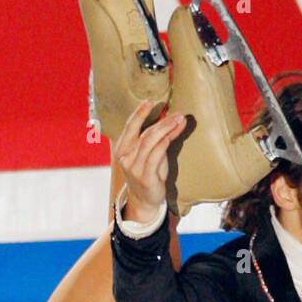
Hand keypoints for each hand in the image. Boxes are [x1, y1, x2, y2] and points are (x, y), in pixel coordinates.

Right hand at [113, 100, 187, 222]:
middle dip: (162, 121)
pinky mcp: (145, 177)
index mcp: (122, 148)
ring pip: (150, 142)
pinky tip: (171, 135)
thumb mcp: (149, 154)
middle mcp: (125, 157)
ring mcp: (134, 168)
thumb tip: (173, 120)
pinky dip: (164, 143)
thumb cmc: (147, 173)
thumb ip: (156, 139)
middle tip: (177, 114)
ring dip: (166, 129)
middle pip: (144, 133)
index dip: (139, 113)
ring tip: (179, 121)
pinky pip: (155, 156)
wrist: (144, 200)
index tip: (150, 101)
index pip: (130, 126)